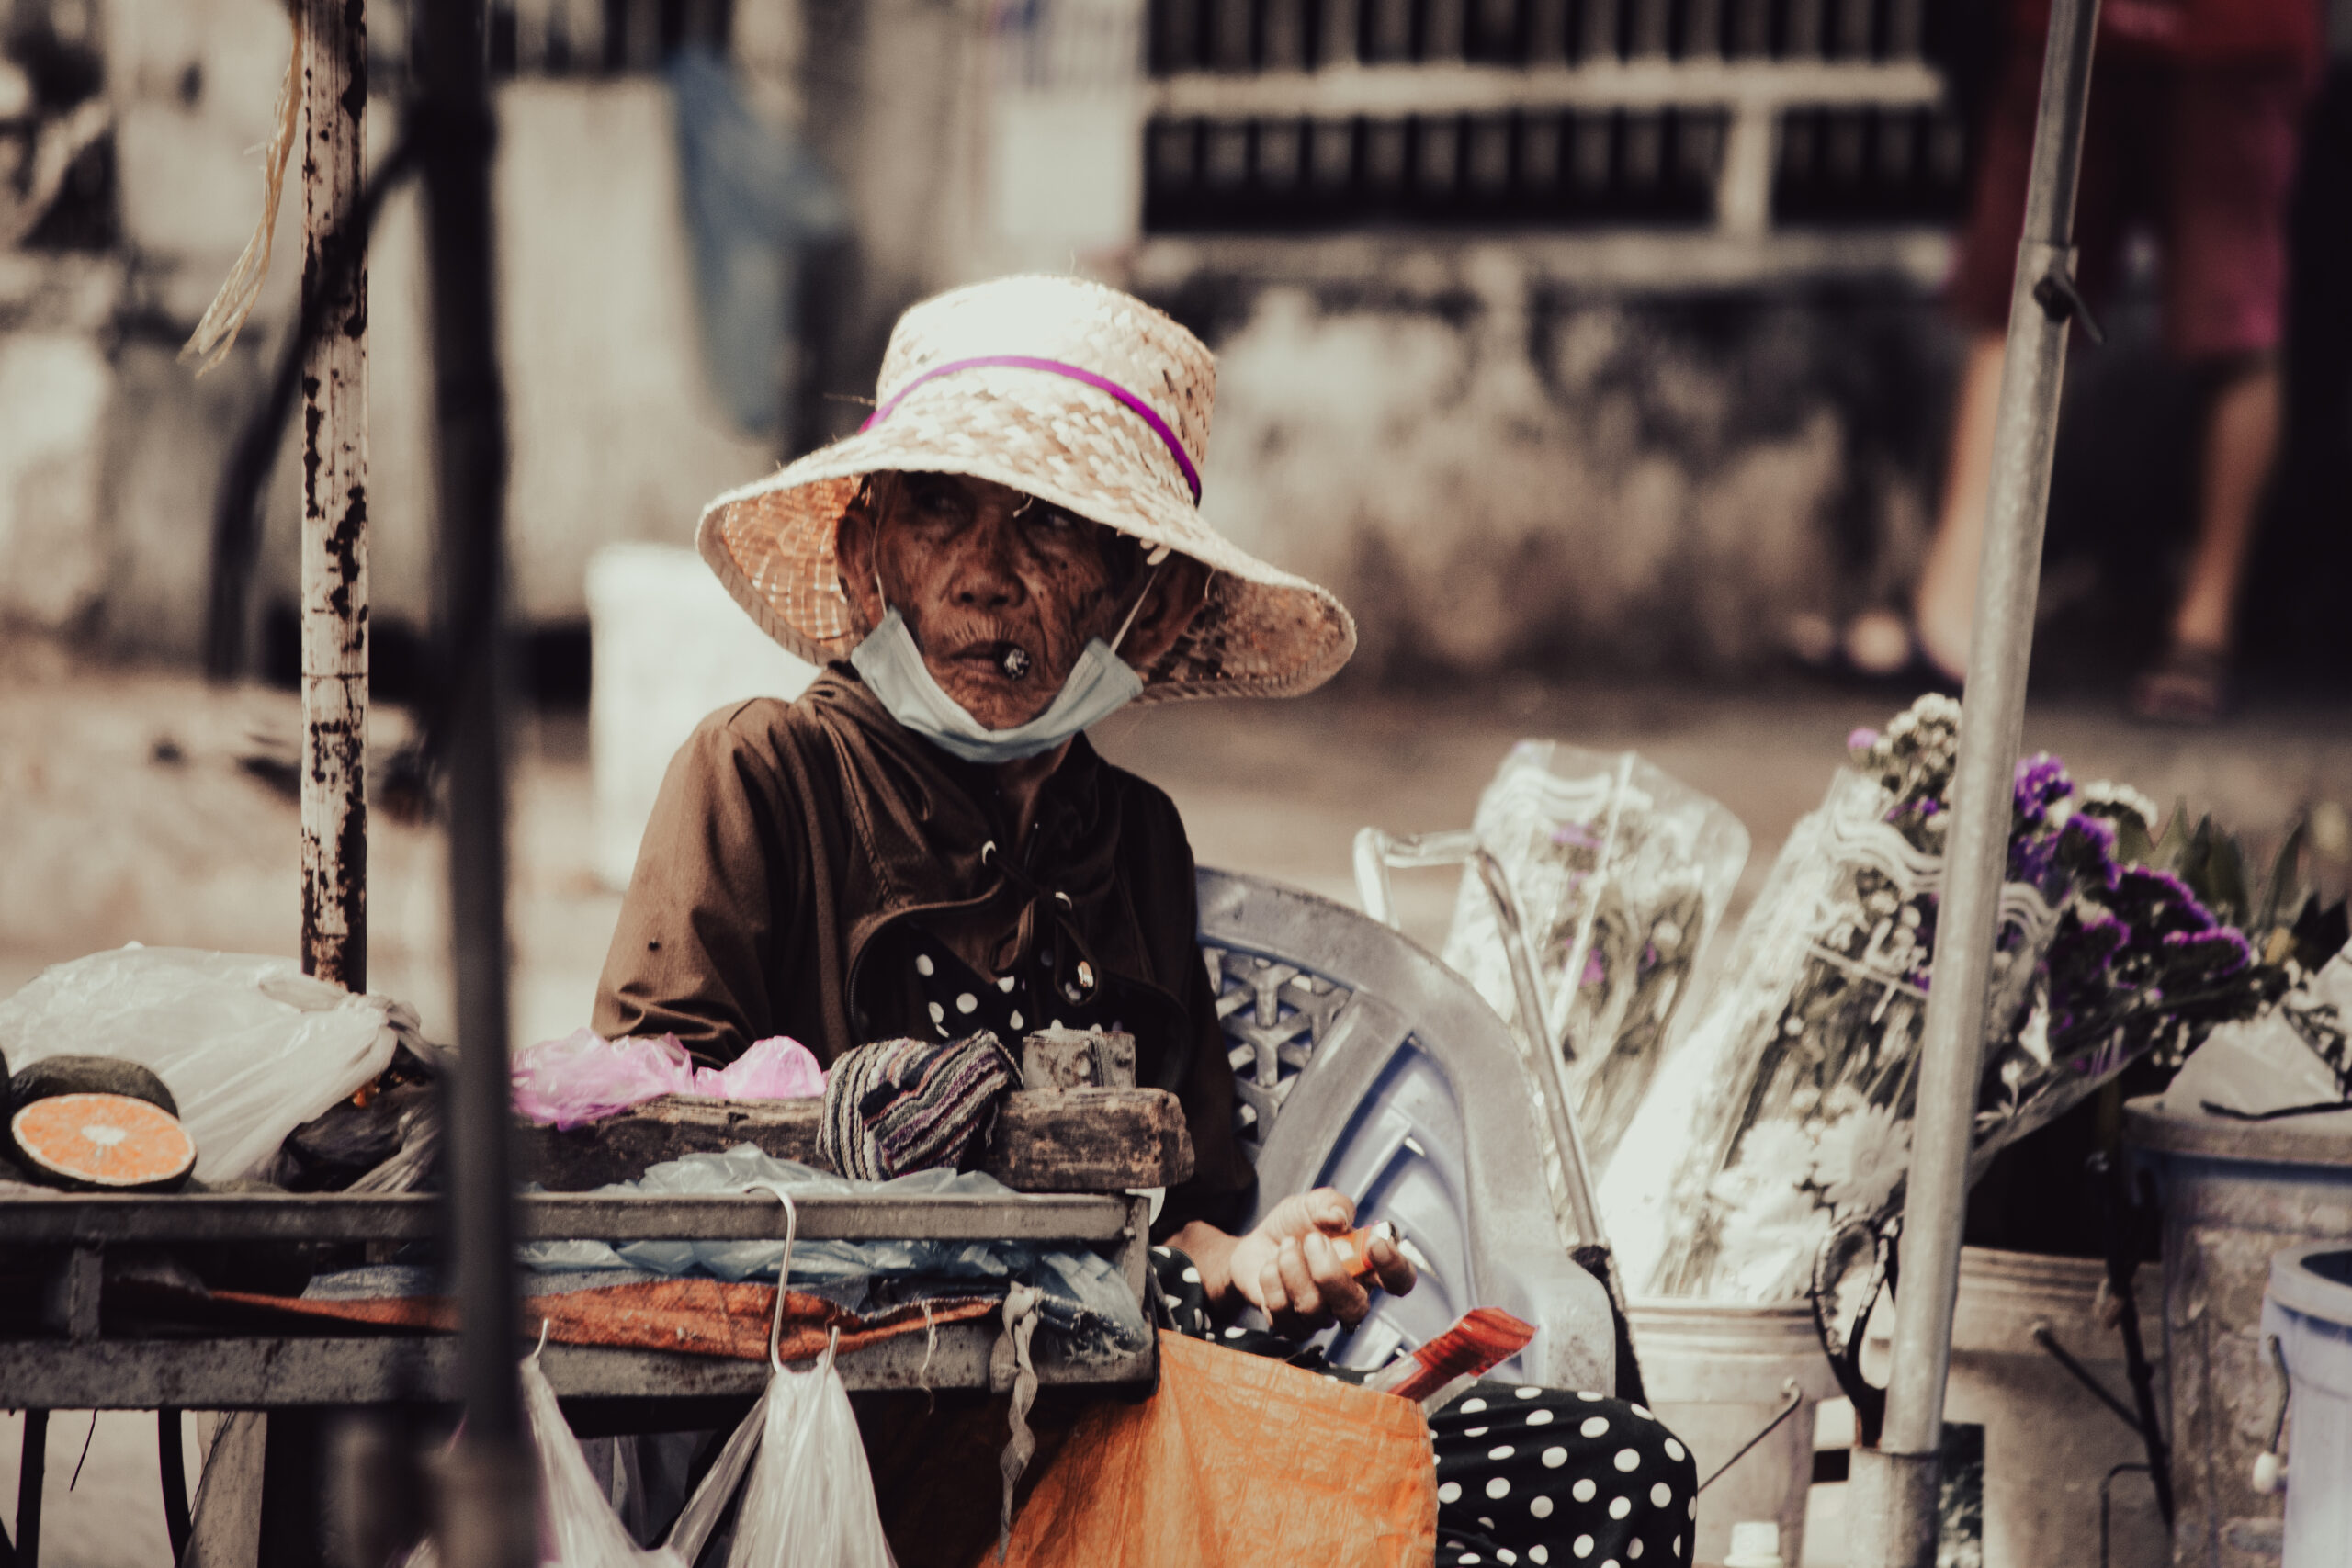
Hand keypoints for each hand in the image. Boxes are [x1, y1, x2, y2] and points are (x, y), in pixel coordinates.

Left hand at [1175, 1190, 1416, 1335]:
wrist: (1259, 1241)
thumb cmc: (1296, 1225)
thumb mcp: (1315, 1203)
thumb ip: (1332, 1203)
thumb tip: (1338, 1218)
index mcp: (1367, 1267)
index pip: (1399, 1281)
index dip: (1394, 1268)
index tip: (1375, 1245)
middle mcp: (1349, 1297)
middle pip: (1356, 1308)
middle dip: (1329, 1273)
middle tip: (1311, 1240)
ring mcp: (1320, 1316)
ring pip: (1313, 1308)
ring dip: (1292, 1267)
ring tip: (1285, 1245)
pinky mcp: (1289, 1325)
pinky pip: (1281, 1312)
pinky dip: (1271, 1280)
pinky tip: (1271, 1266)